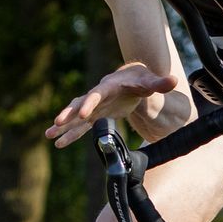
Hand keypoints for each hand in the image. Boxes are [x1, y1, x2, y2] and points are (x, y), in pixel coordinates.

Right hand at [46, 62, 175, 147]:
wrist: (133, 79)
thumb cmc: (141, 79)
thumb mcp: (150, 80)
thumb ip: (159, 83)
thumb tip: (173, 81)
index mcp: (109, 86)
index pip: (97, 94)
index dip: (90, 103)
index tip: (82, 114)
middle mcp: (97, 96)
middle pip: (80, 105)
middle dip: (68, 115)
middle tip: (56, 124)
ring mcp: (94, 106)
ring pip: (75, 117)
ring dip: (63, 127)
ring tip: (49, 137)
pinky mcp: (95, 115)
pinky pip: (80, 127)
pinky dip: (70, 134)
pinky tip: (59, 143)